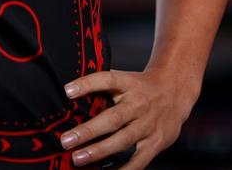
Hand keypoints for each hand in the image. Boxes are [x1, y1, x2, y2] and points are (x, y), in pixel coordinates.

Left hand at [59, 68, 194, 167]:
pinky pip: (140, 159)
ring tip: (78, 158)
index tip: (67, 91)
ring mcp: (148, 124)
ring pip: (123, 140)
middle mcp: (138, 104)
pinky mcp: (157, 141)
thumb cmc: (141, 86)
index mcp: (127, 84)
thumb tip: (70, 94)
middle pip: (112, 118)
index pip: (106, 80)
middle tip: (66, 140)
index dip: (86, 84)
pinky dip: (125, 169)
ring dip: (99, 150)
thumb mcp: (124, 79)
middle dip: (88, 131)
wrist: (175, 91)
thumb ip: (103, 87)